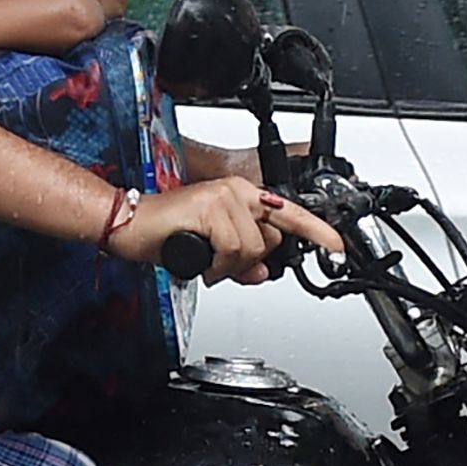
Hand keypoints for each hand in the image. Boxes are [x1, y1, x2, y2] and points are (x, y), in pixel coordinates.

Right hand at [106, 176, 344, 285]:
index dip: (318, 232)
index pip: (291, 214)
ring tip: (206, 262)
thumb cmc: (166, 234)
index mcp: (242, 196)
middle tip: (220, 266)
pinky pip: (233, 250)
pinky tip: (201, 261)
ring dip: (229, 267)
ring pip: (253, 249)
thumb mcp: (212, 254)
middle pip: (271, 241)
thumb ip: (242, 263)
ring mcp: (224, 197)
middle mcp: (236, 191)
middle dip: (249, 263)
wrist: (129, 225)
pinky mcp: (211, 207)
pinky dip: (218, 266)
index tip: (337, 247)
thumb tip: (262, 273)